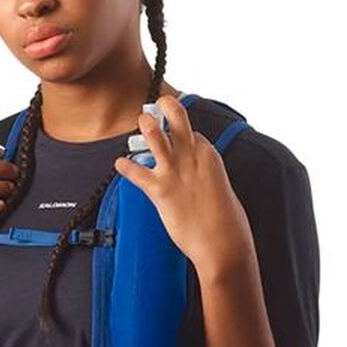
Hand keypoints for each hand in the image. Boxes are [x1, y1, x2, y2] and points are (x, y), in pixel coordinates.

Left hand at [112, 95, 254, 278]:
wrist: (223, 244)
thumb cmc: (227, 222)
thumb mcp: (221, 191)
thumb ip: (207, 180)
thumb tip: (200, 182)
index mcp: (209, 156)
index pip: (193, 134)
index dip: (183, 135)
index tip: (176, 135)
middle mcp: (192, 157)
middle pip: (178, 118)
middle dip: (166, 106)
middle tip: (158, 103)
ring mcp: (175, 172)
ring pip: (155, 135)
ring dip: (146, 126)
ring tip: (140, 122)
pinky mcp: (160, 191)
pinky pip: (137, 172)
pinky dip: (125, 167)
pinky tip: (119, 165)